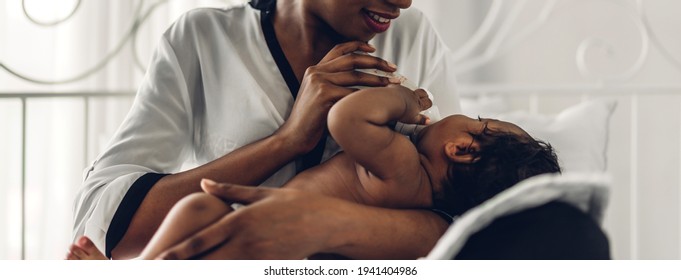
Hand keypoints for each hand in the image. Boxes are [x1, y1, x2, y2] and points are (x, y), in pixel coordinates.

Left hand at [154, 182, 349, 259]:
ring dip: (205, 273)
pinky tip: (220, 275)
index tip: (160, 259)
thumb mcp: (261, 193)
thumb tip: (203, 185)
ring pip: (223, 271)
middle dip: (185, 268)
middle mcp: (245, 241)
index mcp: (239, 220)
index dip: (178, 252)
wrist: (326, 222)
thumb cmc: (293, 204)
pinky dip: (231, 276)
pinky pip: (244, 274)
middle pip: (207, 261)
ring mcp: (257, 257)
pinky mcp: (269, 266)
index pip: (201, 241)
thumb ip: (229, 191)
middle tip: (164, 271)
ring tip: (186, 276)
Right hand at [276, 41, 399, 153]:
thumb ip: (332, 84)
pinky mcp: (323, 95)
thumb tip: (358, 79)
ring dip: (378, 79)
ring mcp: (319, 82)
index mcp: (315, 69)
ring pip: (356, 76)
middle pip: (352, 59)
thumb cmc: (311, 121)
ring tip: (393, 84)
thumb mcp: (318, 96)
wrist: (293, 137)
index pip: (339, 49)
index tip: (374, 50)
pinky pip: (352, 93)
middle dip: (376, 62)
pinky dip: (367, 97)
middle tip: (393, 68)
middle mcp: (316, 72)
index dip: (358, 45)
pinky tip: (378, 100)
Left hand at [398, 87, 432, 124]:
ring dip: (412, 92)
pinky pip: (400, 86)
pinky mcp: (396, 87)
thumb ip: (421, 120)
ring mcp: (405, 90)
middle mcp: (413, 95)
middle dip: (424, 94)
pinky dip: (400, 89)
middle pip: (422, 93)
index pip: (427, 102)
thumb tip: (428, 121)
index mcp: (418, 104)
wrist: (390, 102)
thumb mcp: (413, 119)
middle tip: (424, 96)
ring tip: (410, 95)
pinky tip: (397, 91)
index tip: (429, 104)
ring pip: (411, 90)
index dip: (429, 103)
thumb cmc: (401, 111)